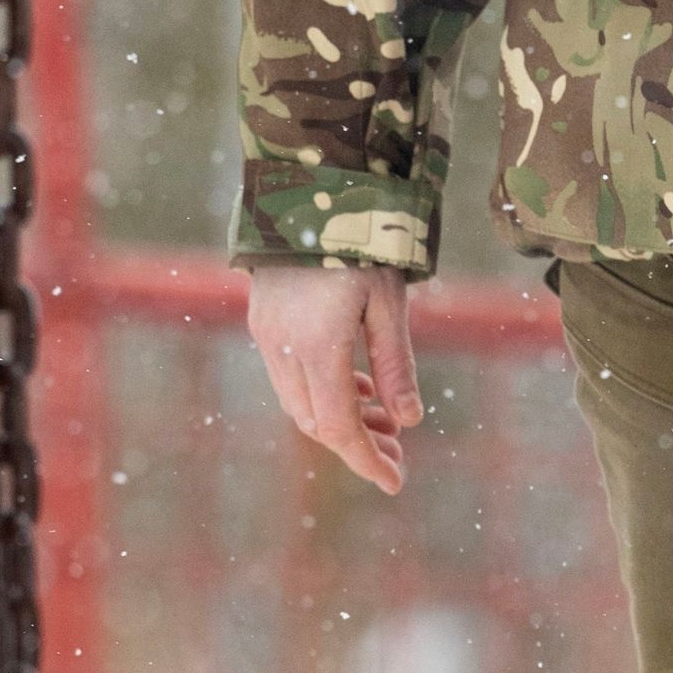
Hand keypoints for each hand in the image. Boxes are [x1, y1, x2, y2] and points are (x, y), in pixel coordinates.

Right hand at [246, 261, 421, 495]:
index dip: (366, 460)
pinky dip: (323, 393)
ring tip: (385, 422)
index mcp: (317, 346)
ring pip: (299, 403)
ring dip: (340, 419)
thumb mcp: (388, 302)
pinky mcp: (263, 322)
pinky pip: (290, 377)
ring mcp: (267, 336)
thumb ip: (395, 364)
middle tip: (398, 453)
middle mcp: (283, 348)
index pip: (339, 426)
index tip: (396, 482)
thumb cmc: (360, 240)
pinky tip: (357, 387)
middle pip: (316, 422)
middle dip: (357, 444)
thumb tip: (409, 422)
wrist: (305, 189)